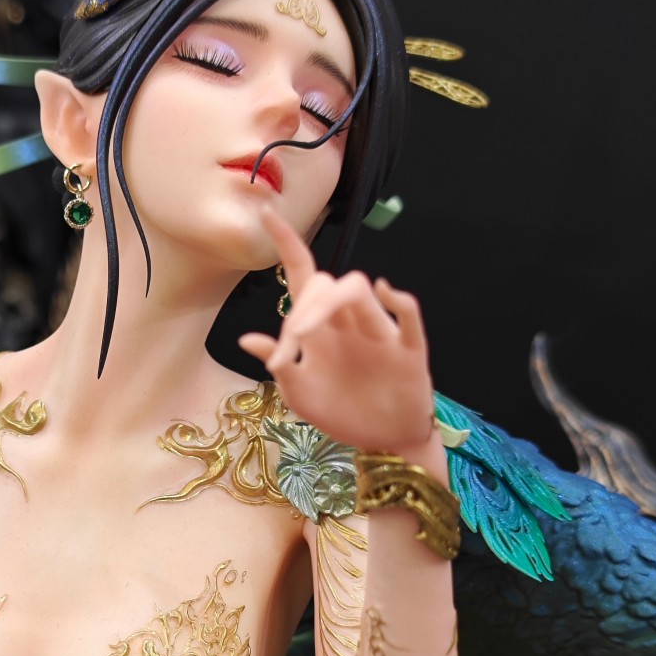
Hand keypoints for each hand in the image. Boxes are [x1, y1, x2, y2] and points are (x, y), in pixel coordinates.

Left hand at [239, 208, 434, 453]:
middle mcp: (347, 322)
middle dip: (305, 303)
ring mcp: (379, 333)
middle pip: (328, 284)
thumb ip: (280, 367)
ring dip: (333, 302)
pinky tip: (386, 293)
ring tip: (307, 334)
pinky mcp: (408, 350)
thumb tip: (247, 339)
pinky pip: (408, 316)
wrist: (382, 442)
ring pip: (361, 291)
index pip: (303, 275)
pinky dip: (399, 300)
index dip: (287, 245)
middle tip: (291, 339)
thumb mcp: (300, 396)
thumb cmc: (341, 412)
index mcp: (320, 328)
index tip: (265, 212)